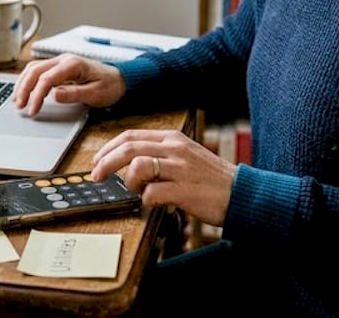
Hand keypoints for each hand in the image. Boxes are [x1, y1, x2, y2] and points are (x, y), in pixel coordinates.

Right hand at [11, 53, 126, 115]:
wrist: (120, 80)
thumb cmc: (110, 86)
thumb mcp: (95, 93)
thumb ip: (74, 94)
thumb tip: (53, 94)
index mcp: (72, 64)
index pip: (46, 78)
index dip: (36, 95)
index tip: (32, 110)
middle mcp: (63, 59)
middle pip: (35, 70)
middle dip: (24, 88)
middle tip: (19, 106)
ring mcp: (60, 62)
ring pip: (34, 68)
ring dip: (23, 83)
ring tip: (17, 100)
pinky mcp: (59, 67)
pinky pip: (38, 71)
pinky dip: (29, 80)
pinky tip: (25, 91)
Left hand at [91, 129, 236, 226]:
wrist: (241, 193)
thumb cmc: (211, 179)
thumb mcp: (186, 156)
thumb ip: (160, 155)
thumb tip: (129, 164)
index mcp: (173, 139)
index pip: (131, 136)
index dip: (108, 148)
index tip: (97, 161)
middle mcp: (175, 149)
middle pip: (128, 148)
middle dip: (106, 162)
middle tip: (97, 176)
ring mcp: (180, 168)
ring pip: (137, 167)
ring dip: (130, 182)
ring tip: (139, 192)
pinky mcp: (185, 190)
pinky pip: (152, 193)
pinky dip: (147, 200)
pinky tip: (156, 202)